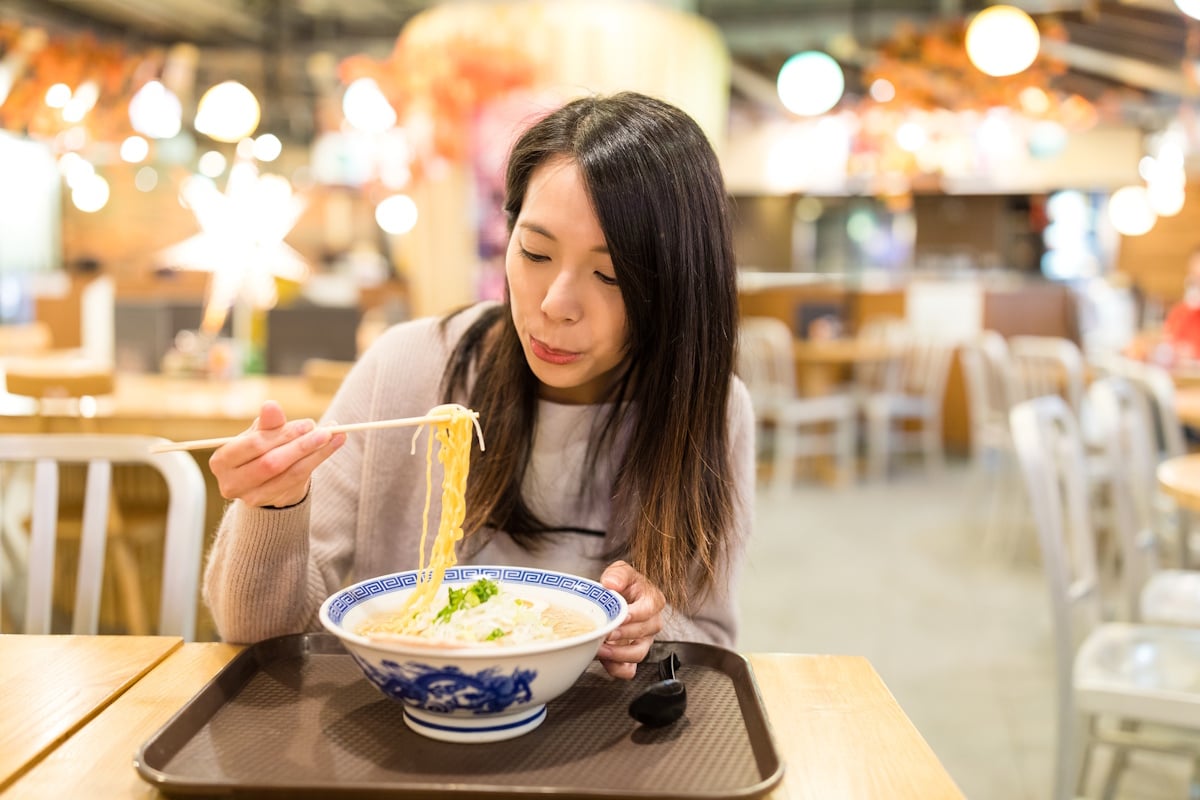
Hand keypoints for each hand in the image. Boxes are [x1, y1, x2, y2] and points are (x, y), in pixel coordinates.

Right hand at [209, 401, 345, 507]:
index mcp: (222, 460)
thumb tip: (270, 405)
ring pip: (290, 473)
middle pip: (272, 463)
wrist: (264, 478)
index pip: (254, 445)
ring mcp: (252, 496)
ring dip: (316, 453)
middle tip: (325, 431)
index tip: (308, 424)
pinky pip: (300, 480)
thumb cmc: (259, 448)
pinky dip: (319, 460)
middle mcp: (232, 482)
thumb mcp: (259, 433)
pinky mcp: (273, 501)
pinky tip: (333, 445)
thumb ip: (266, 423)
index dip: (282, 434)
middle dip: (301, 446)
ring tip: (335, 435)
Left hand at [596, 560, 664, 679]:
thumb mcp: (620, 571)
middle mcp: (652, 622)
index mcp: (652, 601)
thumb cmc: (622, 585)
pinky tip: (605, 661)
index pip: (648, 610)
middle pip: (643, 633)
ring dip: (619, 654)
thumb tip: (612, 582)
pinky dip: (617, 668)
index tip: (621, 617)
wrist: (616, 598)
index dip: (634, 615)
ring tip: (600, 649)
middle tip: (605, 633)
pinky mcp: (632, 654)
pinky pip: (630, 669)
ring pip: (638, 654)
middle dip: (623, 635)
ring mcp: (644, 641)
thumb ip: (618, 574)